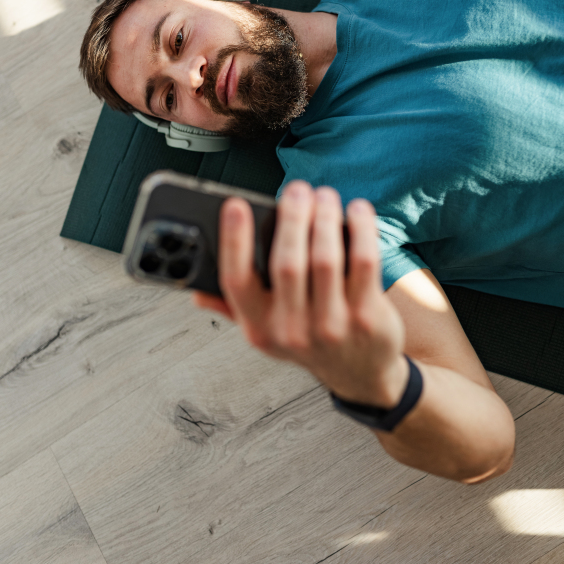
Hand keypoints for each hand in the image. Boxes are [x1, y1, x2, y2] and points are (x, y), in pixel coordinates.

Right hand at [193, 181, 408, 408]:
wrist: (359, 374)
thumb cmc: (308, 339)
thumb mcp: (265, 331)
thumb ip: (233, 307)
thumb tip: (197, 292)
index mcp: (258, 327)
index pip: (236, 282)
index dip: (233, 241)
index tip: (236, 205)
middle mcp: (291, 330)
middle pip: (286, 262)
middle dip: (292, 217)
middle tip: (297, 189)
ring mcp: (331, 326)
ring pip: (325, 258)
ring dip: (325, 217)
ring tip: (324, 196)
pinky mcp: (367, 316)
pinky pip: (363, 262)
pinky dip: (361, 229)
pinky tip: (357, 211)